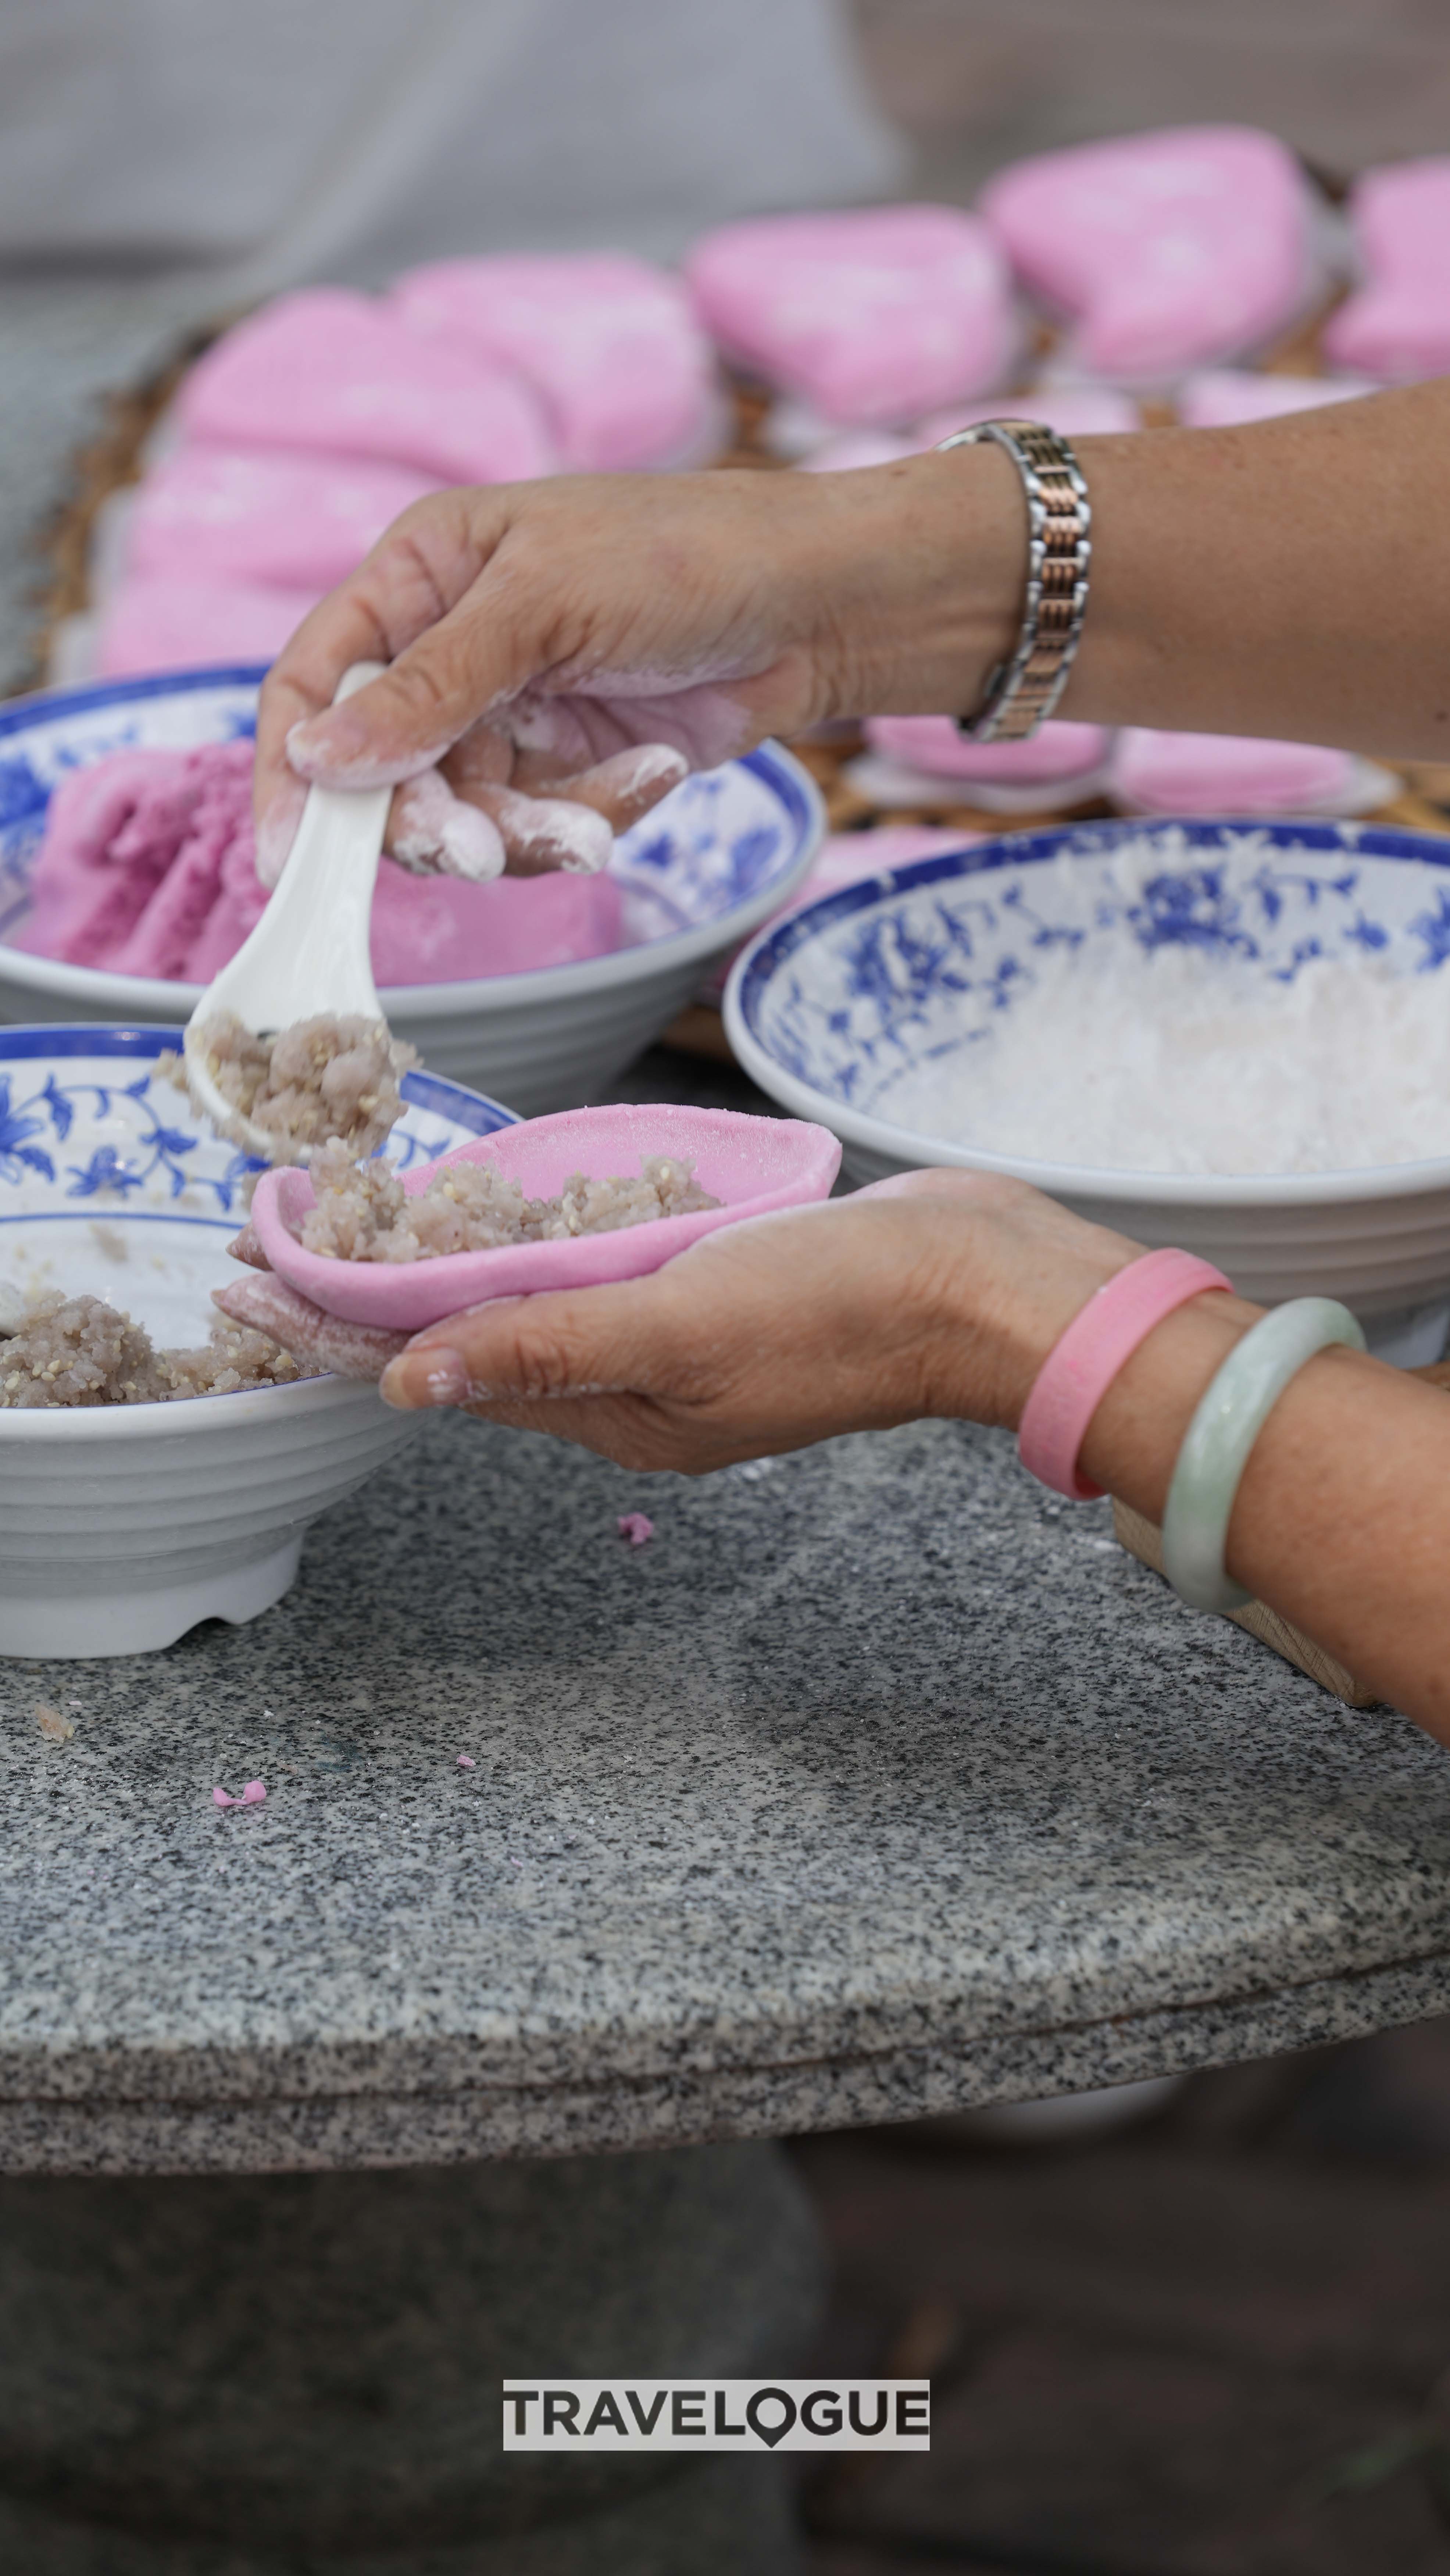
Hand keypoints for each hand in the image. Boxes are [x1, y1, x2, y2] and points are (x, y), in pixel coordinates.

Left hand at [218, 1172, 1143, 1470]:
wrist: (977, 1282)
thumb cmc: (838, 1310)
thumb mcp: (676, 1327)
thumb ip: (544, 1348)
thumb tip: (404, 1382)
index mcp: (617, 1417)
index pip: (448, 1372)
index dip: (346, 1330)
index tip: (253, 1290)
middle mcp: (637, 1388)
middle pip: (479, 1340)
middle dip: (380, 1297)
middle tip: (288, 1244)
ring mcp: (681, 1338)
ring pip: (539, 1303)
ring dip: (455, 1267)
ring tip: (372, 1224)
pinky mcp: (720, 1285)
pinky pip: (604, 1267)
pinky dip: (546, 1240)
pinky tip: (513, 1208)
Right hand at [252, 454, 1021, 886]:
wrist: (820, 603)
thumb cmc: (685, 558)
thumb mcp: (541, 605)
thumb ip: (429, 689)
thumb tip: (317, 759)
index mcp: (420, 576)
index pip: (314, 684)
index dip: (293, 771)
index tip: (290, 856)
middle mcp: (452, 648)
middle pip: (384, 776)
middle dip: (433, 824)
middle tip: (481, 855)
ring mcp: (511, 715)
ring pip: (467, 821)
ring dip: (525, 838)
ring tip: (591, 827)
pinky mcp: (570, 770)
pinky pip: (542, 830)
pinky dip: (592, 818)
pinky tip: (656, 773)